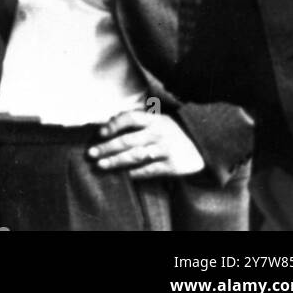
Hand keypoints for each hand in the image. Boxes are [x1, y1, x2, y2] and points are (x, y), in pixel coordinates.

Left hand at [89, 110, 205, 177]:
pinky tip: (123, 175)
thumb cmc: (170, 132)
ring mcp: (166, 149)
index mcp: (153, 119)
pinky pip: (149, 170)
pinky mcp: (172, 166)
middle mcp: (159, 133)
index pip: (129, 118)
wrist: (201, 146)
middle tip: (91, 154)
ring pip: (135, 156)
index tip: (99, 134)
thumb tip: (106, 124)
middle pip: (128, 141)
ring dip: (116, 161)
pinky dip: (134, 173)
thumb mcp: (157, 120)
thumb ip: (136, 121)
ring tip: (101, 165)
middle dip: (107, 148)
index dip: (113, 125)